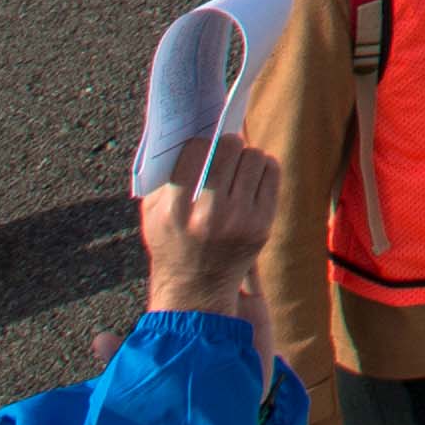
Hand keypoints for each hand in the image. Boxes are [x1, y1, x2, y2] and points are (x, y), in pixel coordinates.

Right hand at [141, 135, 281, 316]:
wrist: (195, 291)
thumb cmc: (171, 244)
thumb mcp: (152, 214)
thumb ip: (164, 175)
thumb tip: (190, 132)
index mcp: (176, 209)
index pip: (196, 150)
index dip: (200, 143)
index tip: (202, 147)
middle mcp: (209, 213)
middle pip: (230, 147)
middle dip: (227, 142)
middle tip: (224, 148)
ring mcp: (239, 220)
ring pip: (254, 156)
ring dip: (245, 155)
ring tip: (237, 165)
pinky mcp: (262, 225)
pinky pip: (271, 174)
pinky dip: (263, 168)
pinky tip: (252, 175)